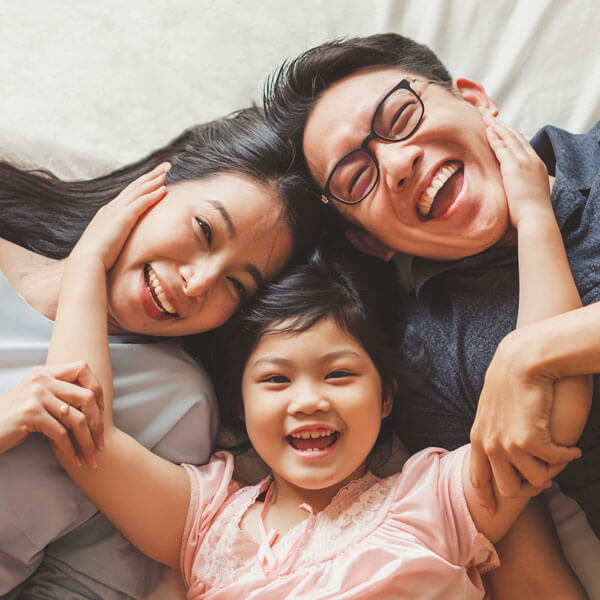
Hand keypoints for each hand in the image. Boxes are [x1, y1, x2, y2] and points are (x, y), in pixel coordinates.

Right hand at [0, 362, 103, 465]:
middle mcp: (41, 379)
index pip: (82, 368)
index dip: (97, 388)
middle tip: (101, 443)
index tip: (102, 409)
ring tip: (92, 457)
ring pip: (77, 418)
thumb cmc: (14, 420)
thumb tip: (95, 402)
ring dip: (87, 441)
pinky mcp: (30, 414)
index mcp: (45, 372)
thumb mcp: (37, 399)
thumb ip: (59, 394)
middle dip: (97, 422)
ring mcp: (35, 395)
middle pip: (86, 396)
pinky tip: (75, 460)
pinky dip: (71, 449)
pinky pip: (61, 433)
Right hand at [71, 163, 169, 269]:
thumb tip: (122, 240)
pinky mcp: (123, 218)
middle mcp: (113, 207)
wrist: (86, 260)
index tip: (155, 176)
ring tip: (167, 172)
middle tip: (166, 166)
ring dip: (155, 180)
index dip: (143, 183)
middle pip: (135, 186)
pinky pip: (141, 203)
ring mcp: (117, 211)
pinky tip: (164, 190)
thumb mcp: (108, 240)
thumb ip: (116, 235)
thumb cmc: (96, 256)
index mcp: (109, 212)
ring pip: (139, 190)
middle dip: (152, 174)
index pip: (129, 193)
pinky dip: (153, 195)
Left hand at [469, 330, 581, 513]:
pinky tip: (573, 448)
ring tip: (560, 456)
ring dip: (552, 471)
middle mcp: (489, 446)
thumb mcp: (491, 410)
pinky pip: (555, 462)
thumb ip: (492, 431)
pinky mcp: (530, 441)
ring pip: (536, 481)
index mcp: (477, 439)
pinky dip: (567, 455)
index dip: (486, 499)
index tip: (491, 514)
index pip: (477, 479)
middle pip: (510, 489)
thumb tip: (500, 452)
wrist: (521, 361)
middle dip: (530, 488)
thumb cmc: (510, 382)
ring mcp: (508, 445)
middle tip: (546, 478)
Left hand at [484, 114, 551, 228]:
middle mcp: (532, 159)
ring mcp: (523, 162)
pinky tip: (486, 131)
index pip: (523, 144)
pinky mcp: (513, 167)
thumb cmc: (531, 212)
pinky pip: (502, 148)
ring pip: (509, 138)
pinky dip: (494, 138)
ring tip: (485, 118)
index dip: (511, 134)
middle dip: (502, 125)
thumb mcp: (529, 192)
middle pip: (515, 136)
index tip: (501, 127)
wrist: (536, 217)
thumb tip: (514, 187)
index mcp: (537, 164)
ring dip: (496, 127)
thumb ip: (522, 184)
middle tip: (490, 117)